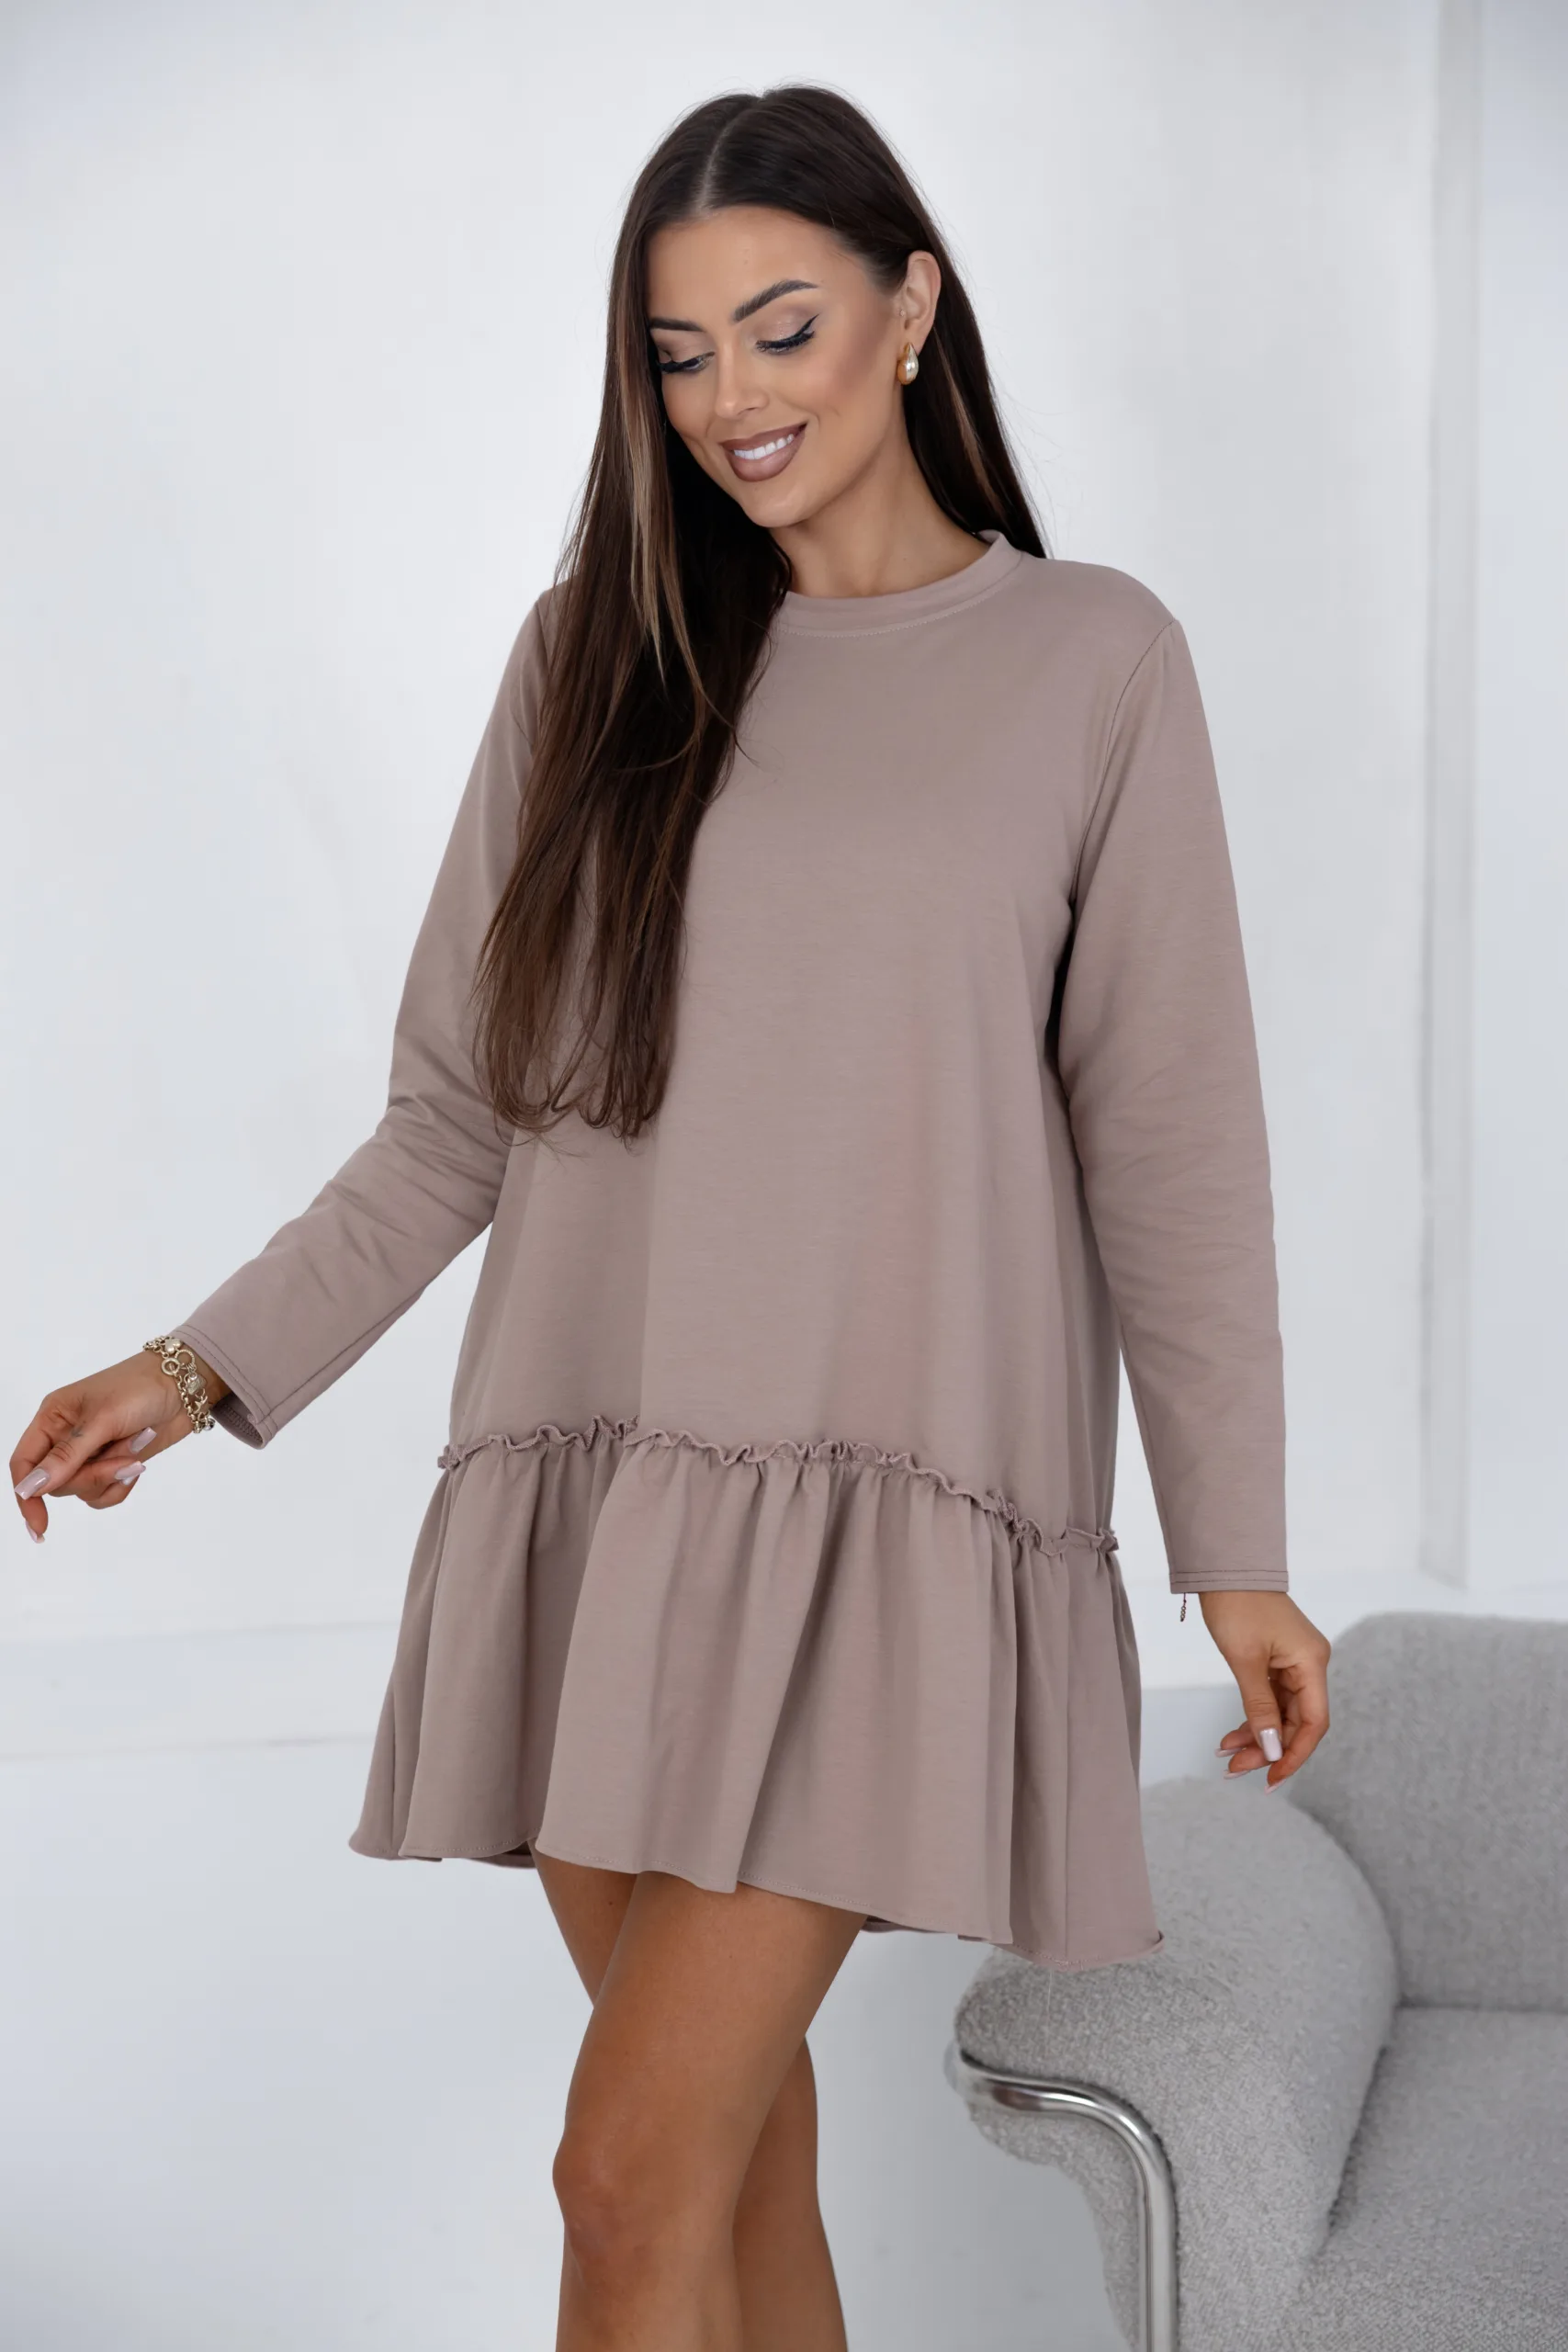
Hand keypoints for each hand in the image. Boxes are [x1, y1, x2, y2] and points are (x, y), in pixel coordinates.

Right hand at [10, 1348, 229, 1542]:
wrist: (186, 1387)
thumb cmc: (140, 1388)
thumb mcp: (102, 1420)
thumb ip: (67, 1456)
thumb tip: (30, 1487)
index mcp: (52, 1418)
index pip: (24, 1463)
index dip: (27, 1494)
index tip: (40, 1524)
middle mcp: (65, 1437)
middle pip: (57, 1483)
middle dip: (91, 1477)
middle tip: (123, 1457)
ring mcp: (90, 1453)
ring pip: (83, 1491)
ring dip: (111, 1477)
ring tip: (134, 1449)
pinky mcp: (112, 1464)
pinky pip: (104, 1493)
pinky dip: (121, 1484)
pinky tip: (137, 1463)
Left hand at [1200, 1589, 1330, 1788]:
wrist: (1225, 1569)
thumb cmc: (1237, 1606)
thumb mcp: (1245, 1661)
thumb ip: (1259, 1707)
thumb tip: (1271, 1749)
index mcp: (1312, 1664)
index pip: (1313, 1723)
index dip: (1295, 1754)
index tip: (1271, 1777)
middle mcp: (1310, 1666)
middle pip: (1296, 1722)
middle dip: (1267, 1749)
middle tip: (1235, 1769)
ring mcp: (1295, 1664)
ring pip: (1281, 1715)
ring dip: (1256, 1737)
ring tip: (1226, 1757)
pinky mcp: (1278, 1662)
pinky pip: (1270, 1700)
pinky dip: (1253, 1718)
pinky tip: (1231, 1737)